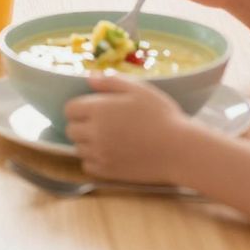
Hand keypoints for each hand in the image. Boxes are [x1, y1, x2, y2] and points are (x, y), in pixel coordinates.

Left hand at [63, 73, 194, 183]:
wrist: (181, 150)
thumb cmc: (163, 116)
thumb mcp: (139, 90)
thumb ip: (111, 82)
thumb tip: (89, 77)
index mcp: (99, 110)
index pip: (69, 109)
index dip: (79, 107)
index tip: (92, 108)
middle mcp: (94, 133)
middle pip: (71, 129)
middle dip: (81, 124)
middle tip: (101, 123)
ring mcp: (100, 154)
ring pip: (78, 148)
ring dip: (87, 143)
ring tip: (108, 138)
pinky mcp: (108, 172)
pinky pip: (88, 165)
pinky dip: (94, 159)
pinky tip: (110, 153)